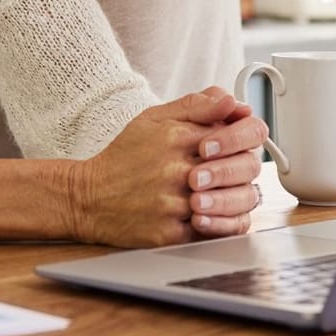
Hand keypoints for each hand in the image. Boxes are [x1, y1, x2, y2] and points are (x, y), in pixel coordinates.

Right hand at [69, 89, 267, 246]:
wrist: (88, 197)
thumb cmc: (125, 156)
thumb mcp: (154, 118)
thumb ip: (196, 105)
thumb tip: (233, 101)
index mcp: (178, 137)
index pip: (240, 132)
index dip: (247, 136)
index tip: (239, 141)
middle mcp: (178, 170)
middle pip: (245, 167)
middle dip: (245, 166)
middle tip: (232, 168)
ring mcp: (175, 204)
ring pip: (237, 201)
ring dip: (237, 195)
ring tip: (221, 191)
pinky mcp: (171, 234)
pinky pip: (218, 231)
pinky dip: (224, 223)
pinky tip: (213, 214)